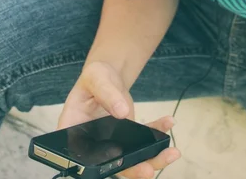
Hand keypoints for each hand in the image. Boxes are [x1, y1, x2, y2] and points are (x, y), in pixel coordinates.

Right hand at [57, 61, 180, 177]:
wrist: (107, 75)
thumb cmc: (95, 77)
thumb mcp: (97, 78)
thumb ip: (107, 93)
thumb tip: (122, 111)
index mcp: (74, 131)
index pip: (81, 156)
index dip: (98, 165)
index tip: (118, 162)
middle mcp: (93, 143)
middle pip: (111, 164)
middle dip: (132, 169)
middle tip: (148, 170)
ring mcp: (112, 142)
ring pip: (131, 158)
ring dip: (152, 158)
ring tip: (171, 153)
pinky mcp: (129, 136)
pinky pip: (144, 139)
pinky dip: (158, 134)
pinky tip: (168, 123)